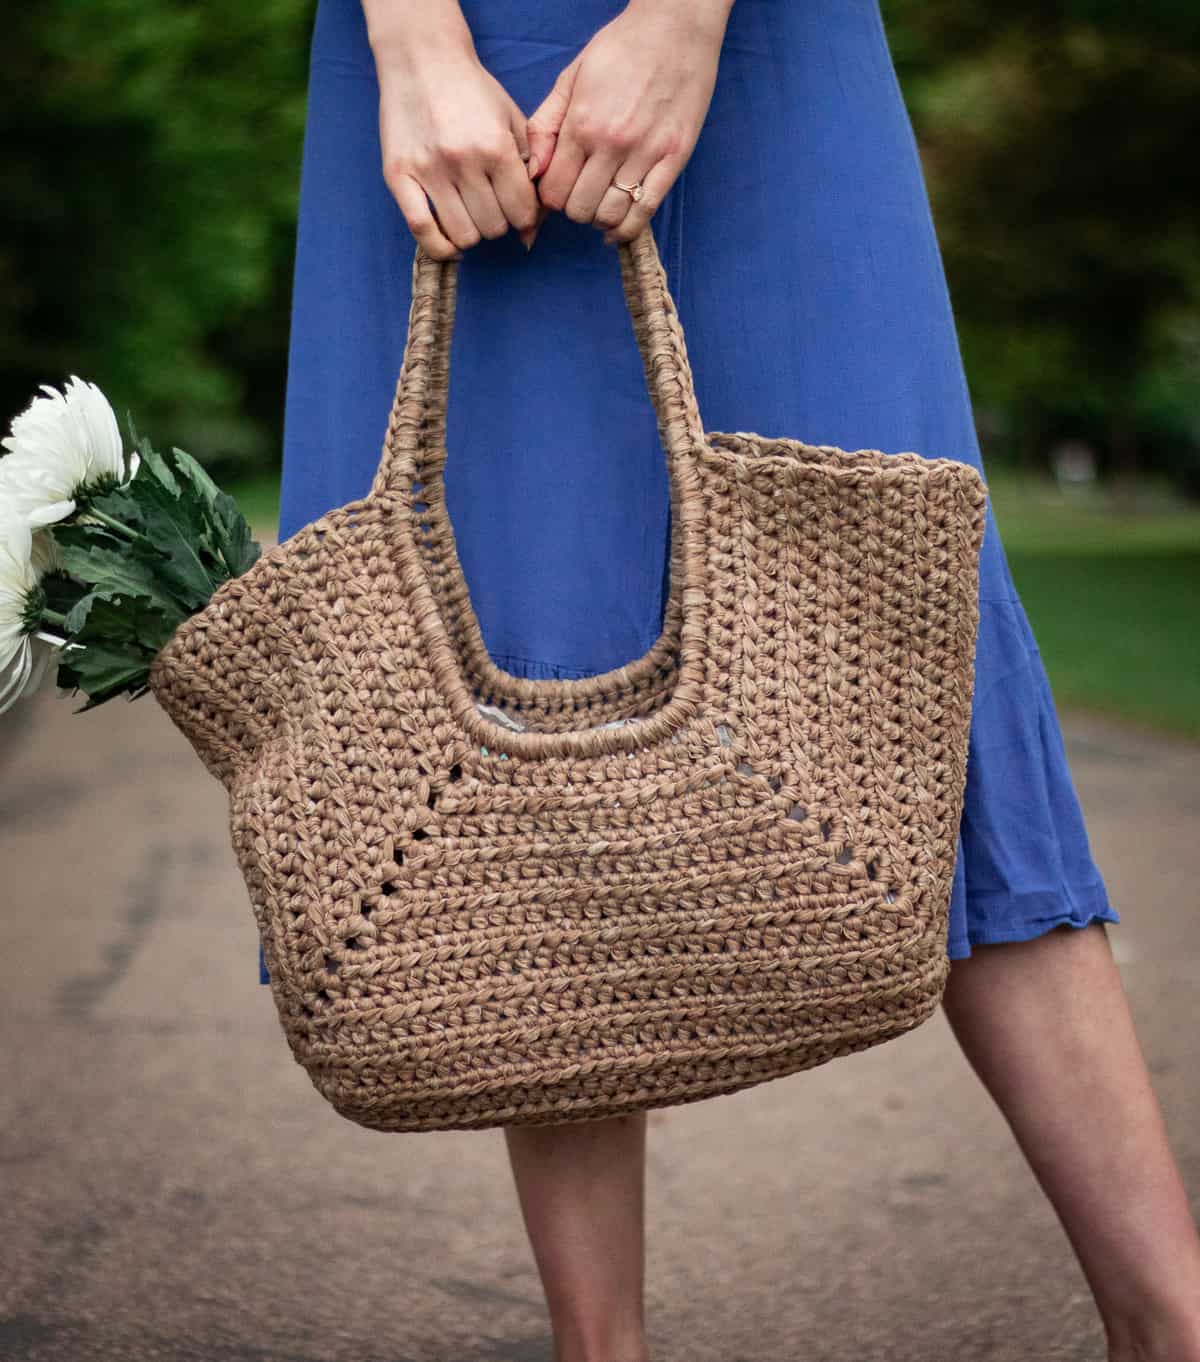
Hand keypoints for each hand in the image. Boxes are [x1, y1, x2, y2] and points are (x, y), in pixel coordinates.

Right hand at [369, 17, 539, 259]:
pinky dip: (440, 247)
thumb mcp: (512, 122)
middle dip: (498, 222)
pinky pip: (421, 230)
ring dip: (472, 232)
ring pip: (463, 235)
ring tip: (469, 213)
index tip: (517, 209)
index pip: (522, 212)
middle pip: (493, 227)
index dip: (525, 218)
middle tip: (490, 204)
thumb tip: (532, 232)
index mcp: (496, 147)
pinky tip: (450, 243)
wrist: (422, 58)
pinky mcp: (398, 174)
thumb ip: (530, 172)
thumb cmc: (473, 91)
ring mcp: (428, 169)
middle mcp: (463, 160)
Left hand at [524, 0, 732, 249]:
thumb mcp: (571, 78)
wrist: (676, 27)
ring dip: (599, 218)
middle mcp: (612, 142)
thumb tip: (532, 172)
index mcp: (582, 123)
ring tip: (600, 203)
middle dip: (573, 208)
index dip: (550, 197)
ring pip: (610, 216)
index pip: (553, 190)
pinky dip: (627, 228)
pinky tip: (617, 226)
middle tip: (579, 194)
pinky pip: (645, 212)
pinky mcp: (674, 158)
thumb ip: (546, 126)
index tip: (557, 187)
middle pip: (579, 208)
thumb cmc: (620, 49)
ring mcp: (646, 152)